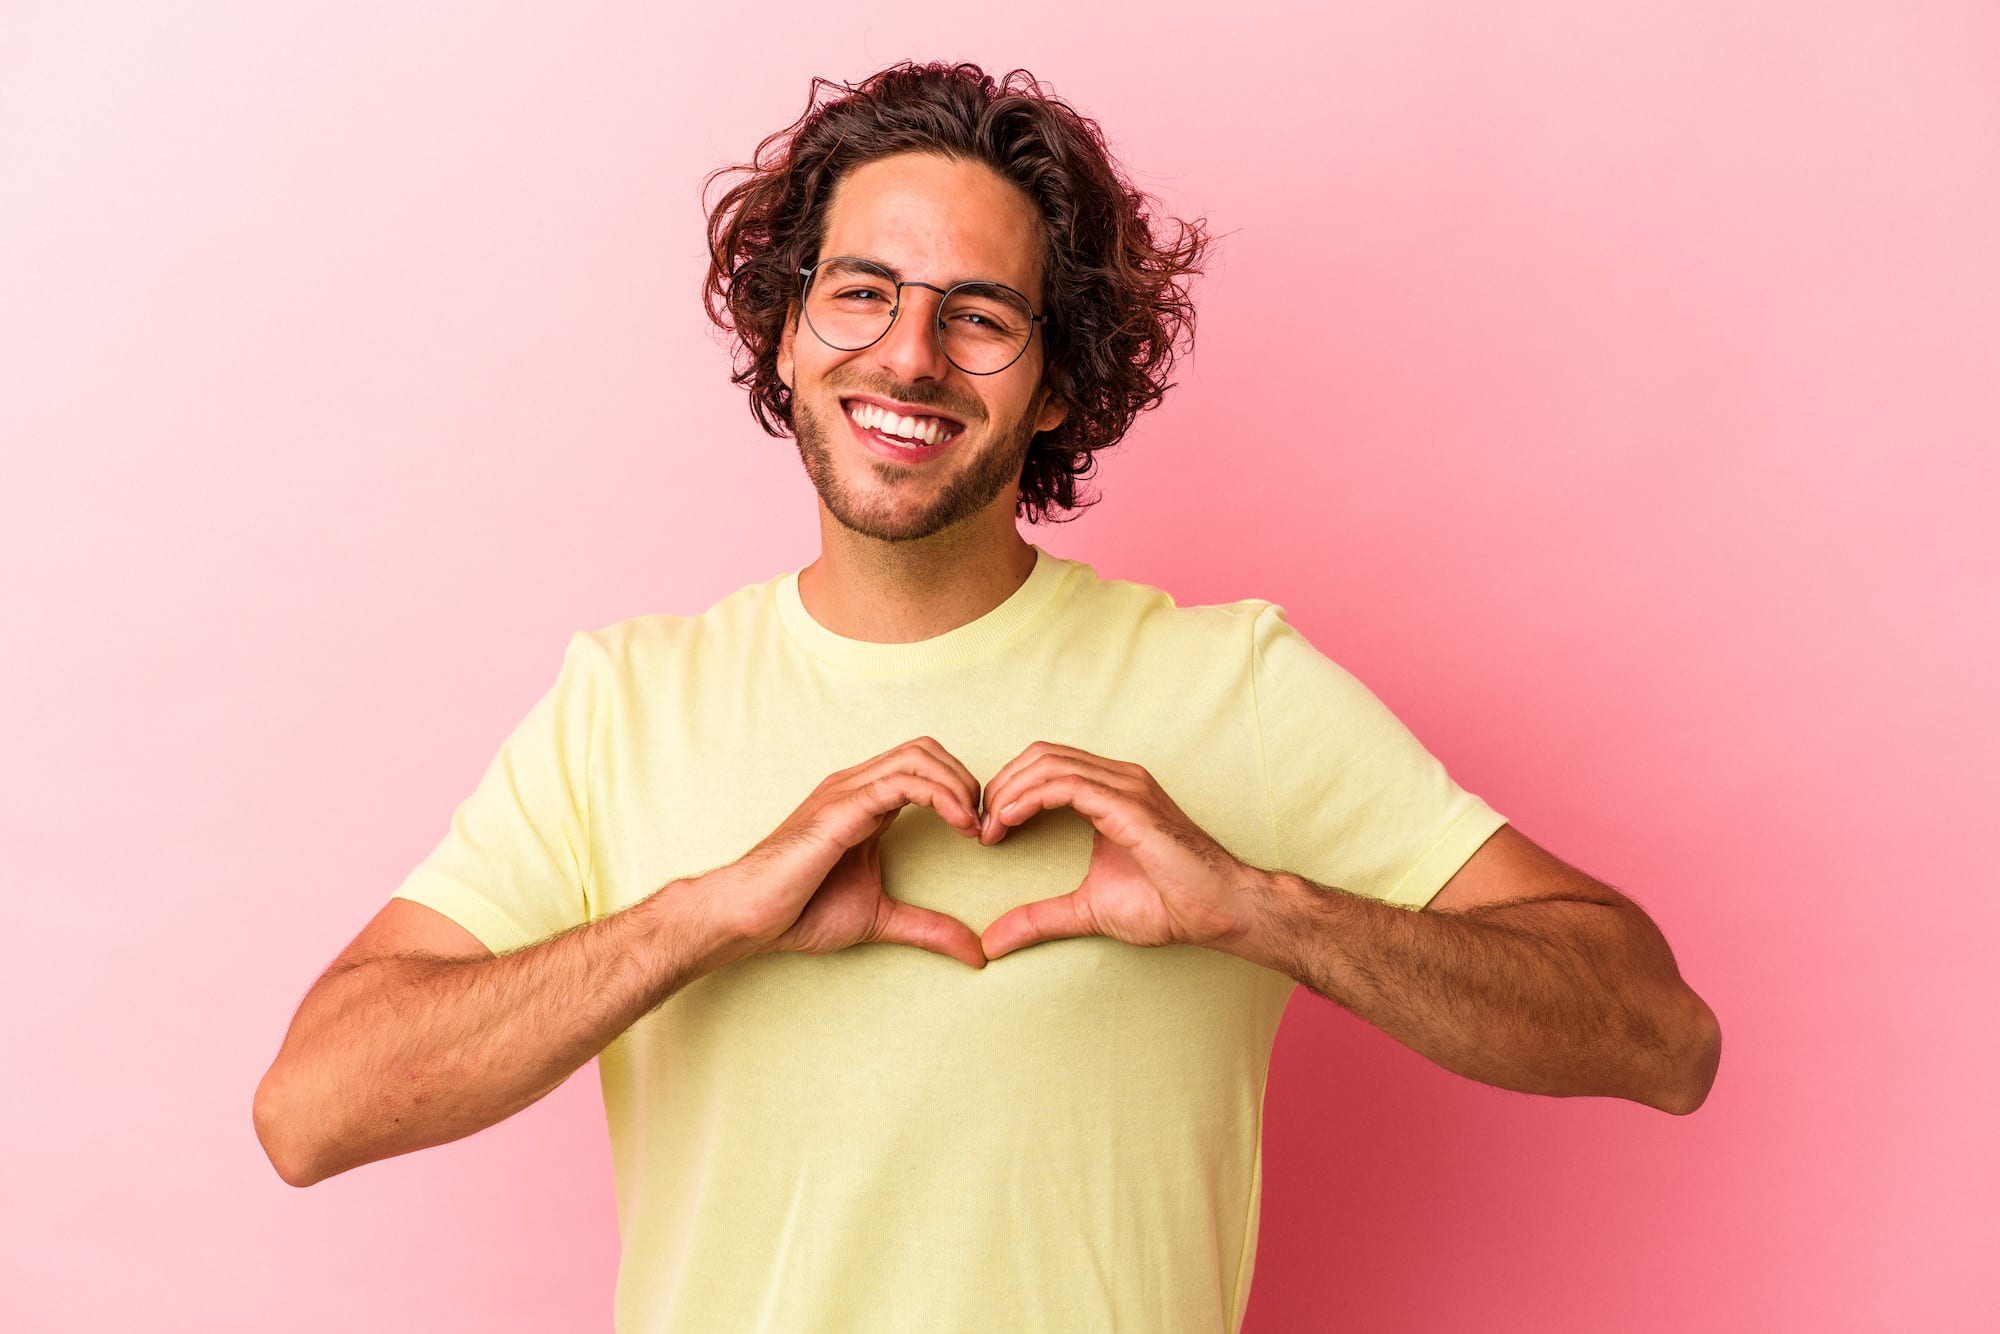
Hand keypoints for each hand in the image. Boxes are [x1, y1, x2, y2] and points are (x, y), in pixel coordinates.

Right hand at [701, 737, 987, 968]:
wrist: (748, 917)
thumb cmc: (798, 912)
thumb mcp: (882, 919)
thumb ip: (929, 927)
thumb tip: (978, 953)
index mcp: (865, 802)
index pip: (924, 766)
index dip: (961, 790)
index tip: (983, 832)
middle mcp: (856, 786)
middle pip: (926, 749)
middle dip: (966, 779)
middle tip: (987, 824)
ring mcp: (847, 791)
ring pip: (918, 756)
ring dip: (959, 785)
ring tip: (976, 825)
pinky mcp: (841, 808)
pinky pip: (902, 782)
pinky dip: (941, 796)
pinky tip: (960, 826)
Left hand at [975, 741, 1268, 960]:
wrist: (1219, 911)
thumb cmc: (1168, 905)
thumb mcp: (1086, 910)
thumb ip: (1039, 918)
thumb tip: (992, 941)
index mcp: (1109, 791)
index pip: (1044, 766)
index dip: (1007, 790)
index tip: (985, 830)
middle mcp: (1117, 778)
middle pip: (1039, 755)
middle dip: (1000, 786)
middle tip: (979, 827)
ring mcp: (1125, 786)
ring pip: (1047, 763)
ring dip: (1007, 791)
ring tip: (989, 827)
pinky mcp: (1129, 804)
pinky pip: (1065, 784)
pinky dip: (1028, 798)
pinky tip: (1008, 822)